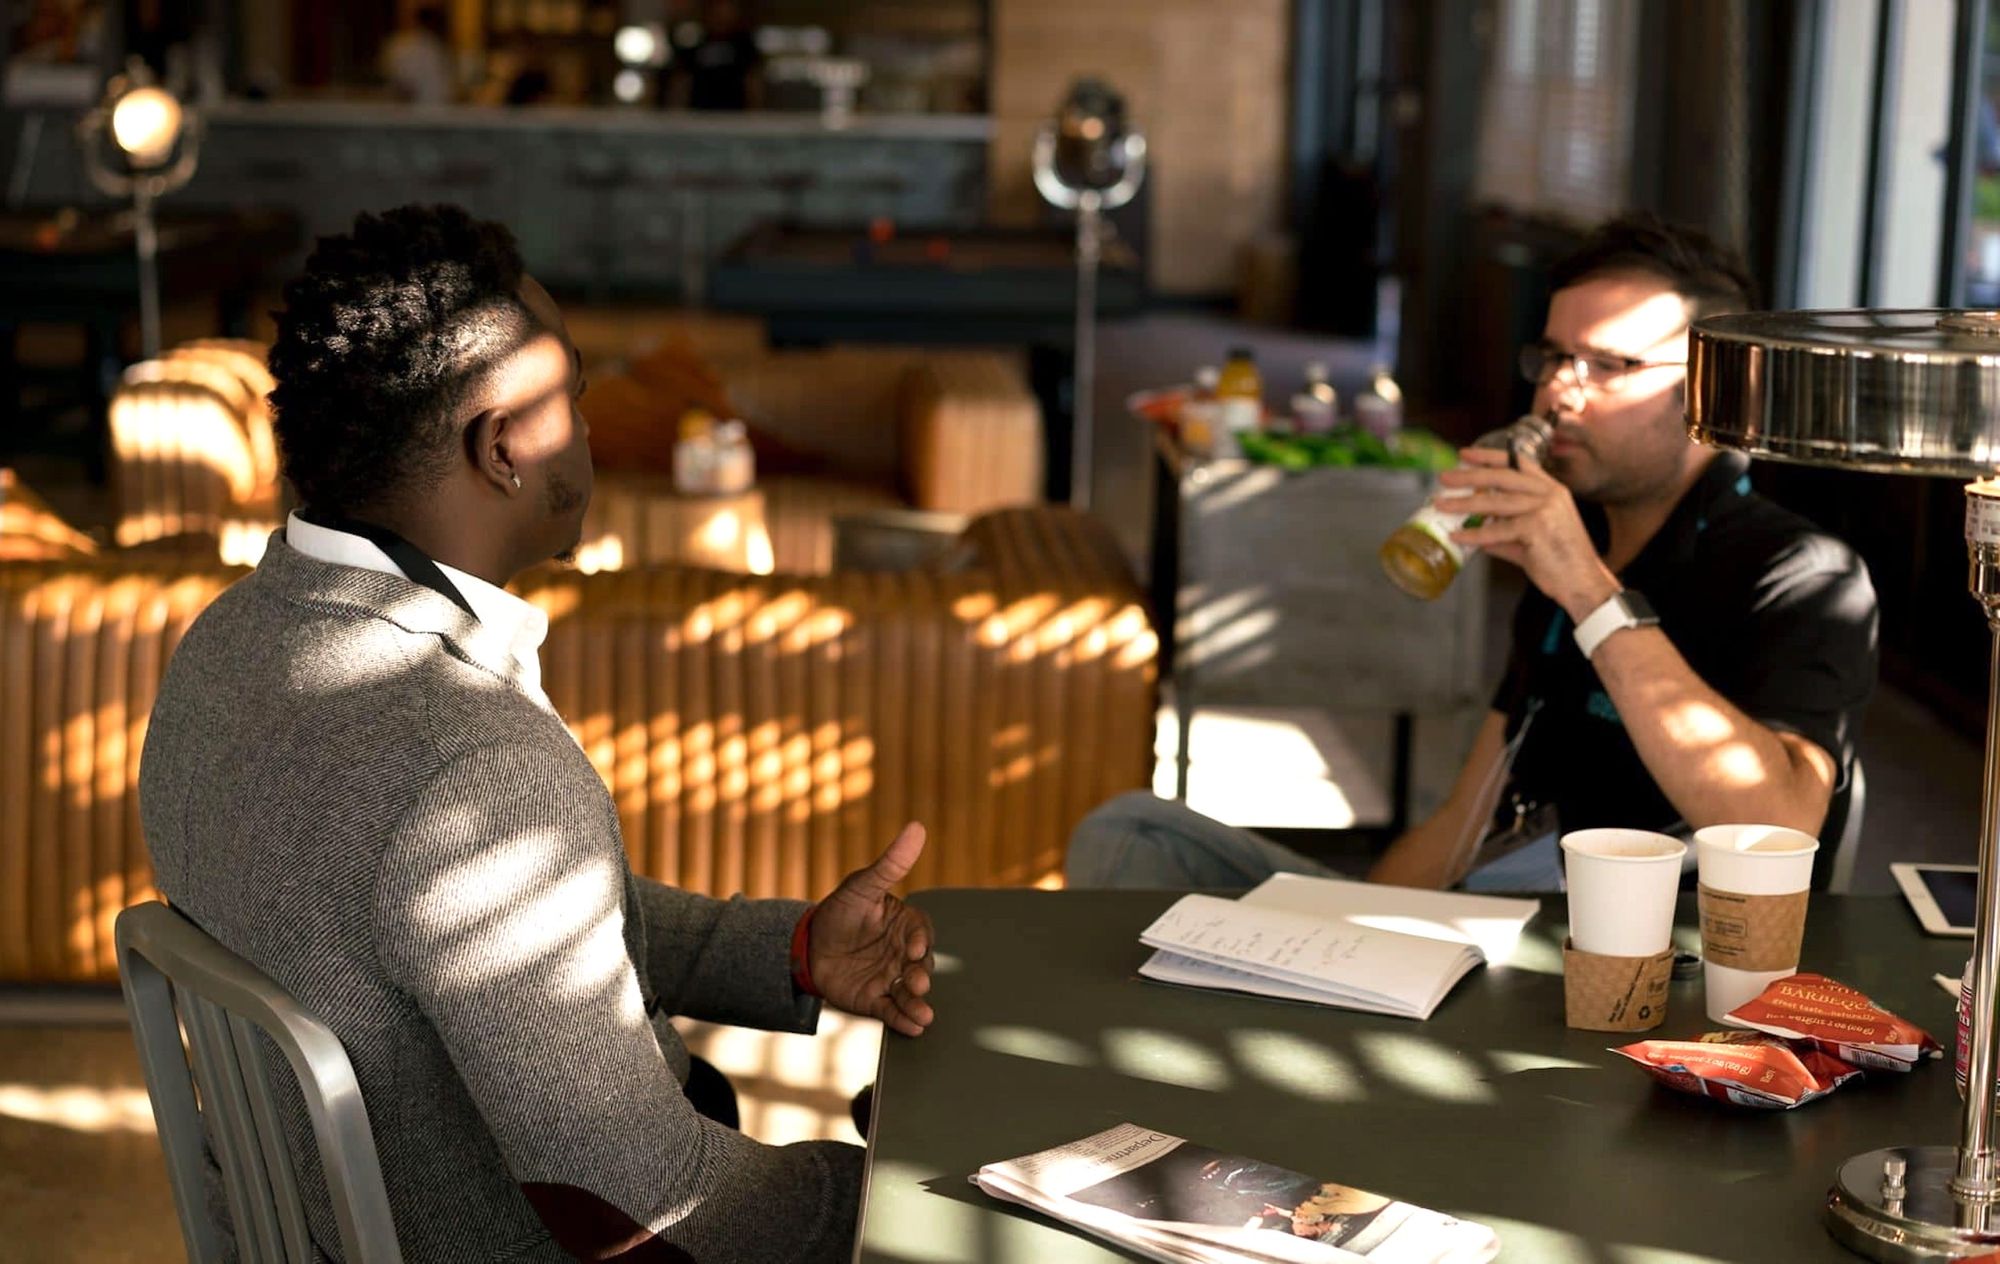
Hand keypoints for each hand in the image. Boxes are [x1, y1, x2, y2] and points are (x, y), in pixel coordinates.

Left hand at [808, 822, 936, 1036]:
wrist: (807, 945)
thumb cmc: (840, 910)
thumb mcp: (862, 886)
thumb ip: (890, 863)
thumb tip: (917, 828)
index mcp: (905, 925)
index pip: (921, 932)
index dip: (920, 940)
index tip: (914, 948)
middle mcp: (903, 953)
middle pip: (921, 965)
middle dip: (922, 975)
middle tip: (918, 981)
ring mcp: (891, 977)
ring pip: (910, 991)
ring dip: (918, 1003)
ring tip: (923, 1015)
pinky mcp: (875, 999)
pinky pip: (892, 1010)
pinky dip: (904, 1019)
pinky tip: (913, 1027)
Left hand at [1442, 447, 1618, 618]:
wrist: (1583, 582)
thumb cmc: (1560, 562)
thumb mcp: (1531, 539)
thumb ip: (1505, 532)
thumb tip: (1479, 532)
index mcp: (1551, 490)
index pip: (1518, 463)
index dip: (1490, 456)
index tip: (1466, 454)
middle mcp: (1549, 494)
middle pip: (1502, 476)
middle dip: (1469, 476)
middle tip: (1444, 477)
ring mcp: (1545, 508)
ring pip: (1495, 502)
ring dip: (1464, 504)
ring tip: (1441, 505)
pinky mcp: (1537, 528)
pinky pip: (1497, 530)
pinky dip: (1474, 535)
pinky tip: (1457, 537)